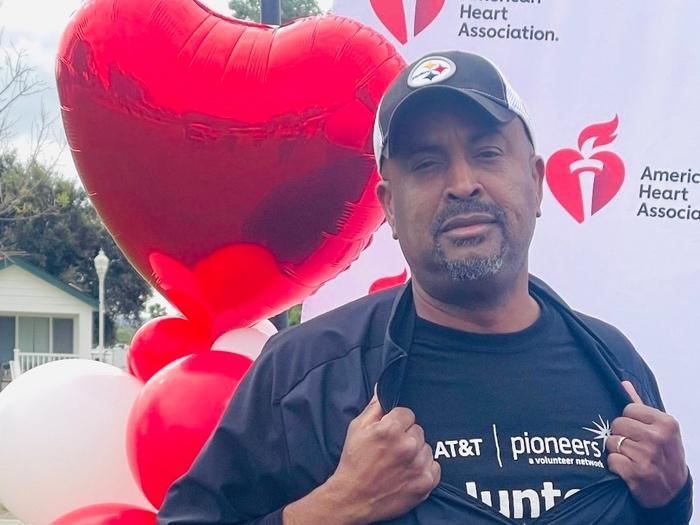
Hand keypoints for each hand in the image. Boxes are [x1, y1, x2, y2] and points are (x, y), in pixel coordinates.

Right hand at [323, 388, 440, 523]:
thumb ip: (374, 407)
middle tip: (391, 449)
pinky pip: (434, 466)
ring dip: (416, 453)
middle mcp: (408, 446)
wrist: (353, 498)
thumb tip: (382, 388)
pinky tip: (408, 473)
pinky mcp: (425, 483)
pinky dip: (424, 469)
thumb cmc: (354, 461)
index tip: (389, 432)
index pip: (407, 413)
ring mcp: (418, 466)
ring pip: (426, 448)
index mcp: (390, 429)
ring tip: (398, 463)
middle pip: (418, 430)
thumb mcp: (357, 428)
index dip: (397, 422)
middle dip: (406, 436)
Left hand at [606, 381, 687, 507]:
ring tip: (631, 458)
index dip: (628, 421)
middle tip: (633, 447)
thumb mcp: (660, 429)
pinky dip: (615, 466)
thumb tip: (623, 383)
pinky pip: (611, 460)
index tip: (637, 432)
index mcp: (666, 423)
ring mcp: (648, 456)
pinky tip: (627, 470)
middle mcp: (658, 438)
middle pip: (617, 424)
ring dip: (617, 451)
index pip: (627, 409)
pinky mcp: (637, 473)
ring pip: (611, 442)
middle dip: (620, 436)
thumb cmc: (663, 455)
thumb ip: (640, 406)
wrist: (672, 492)